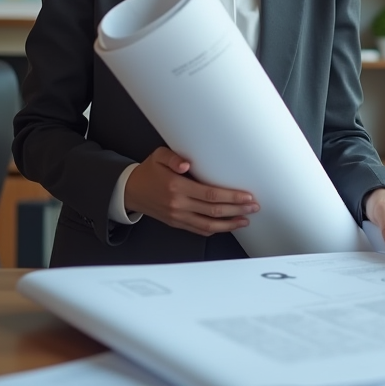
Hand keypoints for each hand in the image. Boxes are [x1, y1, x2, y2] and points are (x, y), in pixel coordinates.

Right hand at [124, 147, 258, 235]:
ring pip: (209, 224)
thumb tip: (186, 164)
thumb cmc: (148, 171)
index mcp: (176, 187)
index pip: (210, 194)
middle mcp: (178, 205)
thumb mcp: (158, 156)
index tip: (246, 196)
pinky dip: (215, 229)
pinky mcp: (177, 223)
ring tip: (246, 220)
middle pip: (214, 211)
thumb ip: (173, 157)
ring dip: (230, 224)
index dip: (231, 197)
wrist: (131, 191)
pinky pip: (199, 229)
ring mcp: (178, 217)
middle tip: (253, 206)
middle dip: (237, 210)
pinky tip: (227, 226)